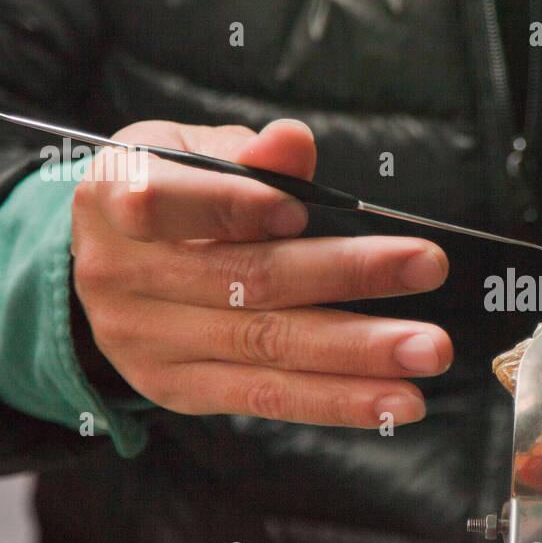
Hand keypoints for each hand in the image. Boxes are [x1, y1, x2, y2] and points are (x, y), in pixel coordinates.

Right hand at [70, 118, 451, 426]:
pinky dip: (337, 401)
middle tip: (429, 265)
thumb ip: (247, 154)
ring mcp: (144, 341)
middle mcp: (118, 275)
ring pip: (266, 347)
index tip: (301, 211)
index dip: (235, 207)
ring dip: (358, 353)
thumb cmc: (173, 191)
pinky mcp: (178, 389)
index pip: (164, 204)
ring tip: (428, 350)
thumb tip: (293, 142)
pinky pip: (266, 398)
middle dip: (346, 273)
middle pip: (245, 279)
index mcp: (112, 196)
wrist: (113, 263)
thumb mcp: (194, 152)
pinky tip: (395, 401)